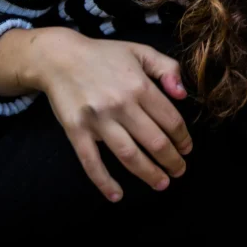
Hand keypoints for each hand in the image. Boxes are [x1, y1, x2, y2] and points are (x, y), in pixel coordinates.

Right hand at [30, 29, 191, 201]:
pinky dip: (105, 182)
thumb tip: (182, 95)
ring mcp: (97, 120)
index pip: (170, 119)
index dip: (182, 138)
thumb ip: (167, 68)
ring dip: (148, 174)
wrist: (60, 58)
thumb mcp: (140, 51)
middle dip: (171, 160)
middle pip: (154, 141)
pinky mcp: (76, 131)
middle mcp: (121, 104)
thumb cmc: (104, 55)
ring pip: (129, 155)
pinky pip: (91, 163)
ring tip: (162, 183)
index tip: (187, 149)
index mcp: (139, 85)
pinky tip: (117, 195)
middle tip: (180, 170)